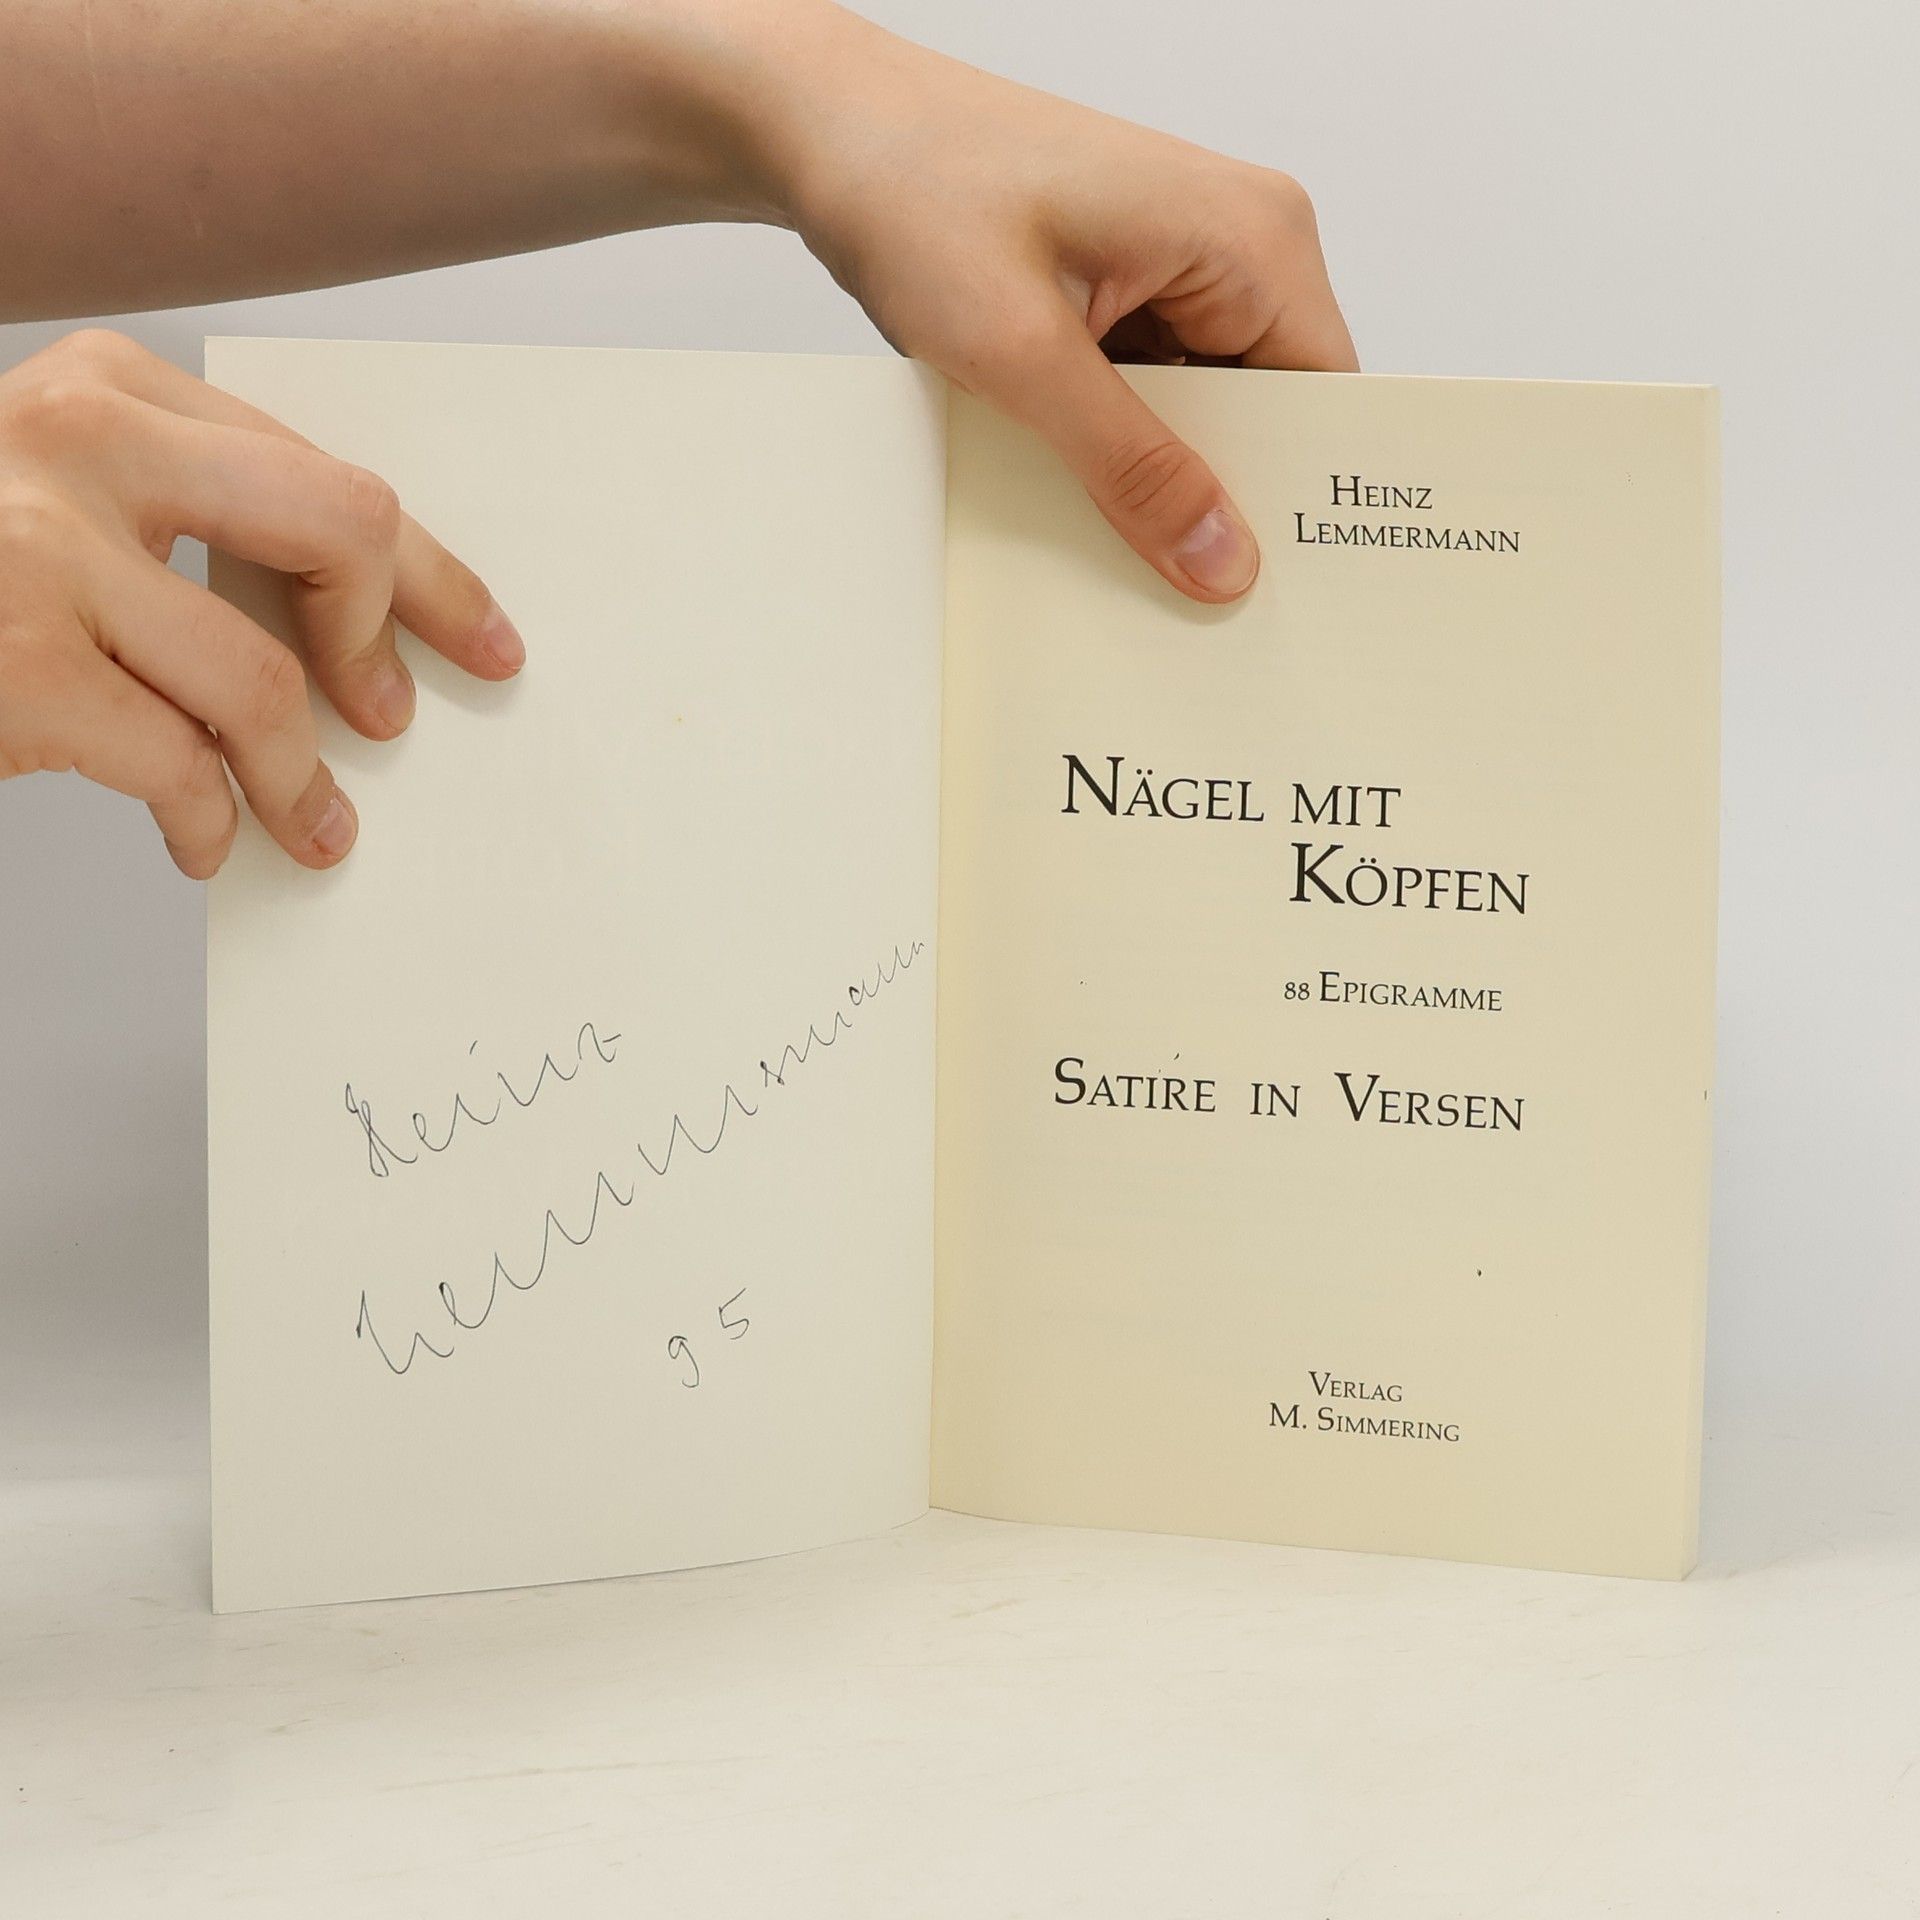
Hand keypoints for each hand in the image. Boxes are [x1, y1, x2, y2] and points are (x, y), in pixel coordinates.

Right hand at [0, 329, 523, 876]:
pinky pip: (179, 764)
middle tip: (395, 721)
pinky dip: (209, 822)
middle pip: (338, 528)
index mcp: (109, 393)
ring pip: (266, 679)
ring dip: (300, 777)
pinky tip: (201, 841)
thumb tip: (352, 630)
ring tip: (311, 825)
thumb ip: (187, 529)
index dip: (423, 568)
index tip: (481, 636)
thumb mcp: (62, 507)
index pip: (325, 474)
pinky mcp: (13, 664)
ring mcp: (37, 550)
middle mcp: (76, 443)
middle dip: (390, 639)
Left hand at [780, 14, 1357, 602]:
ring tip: (1113, 534)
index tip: (1272, 591)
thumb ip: (1131, 464)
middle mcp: (1237, 242)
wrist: (829, 135)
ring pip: (1206, 414)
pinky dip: (1117, 444)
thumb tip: (1222, 558)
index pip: (1327, 401)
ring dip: (1157, 474)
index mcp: (1252, 236)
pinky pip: (1154, 393)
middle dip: (1222, 496)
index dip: (1301, 498)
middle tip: (1181, 590)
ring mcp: (1182, 264)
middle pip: (1271, 414)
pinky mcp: (1129, 286)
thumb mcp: (1025, 352)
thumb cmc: (918, 191)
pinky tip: (1076, 482)